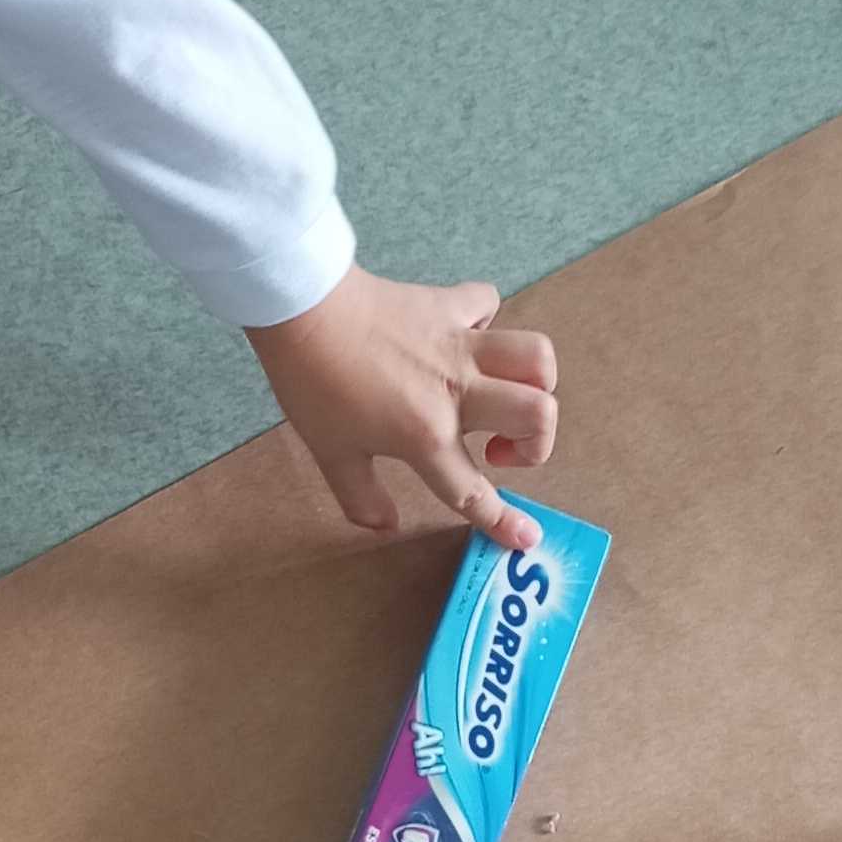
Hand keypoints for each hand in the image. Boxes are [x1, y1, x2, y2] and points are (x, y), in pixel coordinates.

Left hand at [246, 270, 560, 551]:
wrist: (302, 307)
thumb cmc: (312, 383)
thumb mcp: (331, 452)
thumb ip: (362, 497)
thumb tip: (385, 527)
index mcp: (426, 435)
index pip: (473, 491)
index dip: (504, 522)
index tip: (527, 537)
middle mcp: (457, 391)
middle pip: (539, 414)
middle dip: (536, 442)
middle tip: (497, 448)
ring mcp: (458, 344)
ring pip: (537, 356)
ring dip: (535, 381)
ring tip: (505, 393)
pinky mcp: (449, 304)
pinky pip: (489, 304)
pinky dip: (487, 320)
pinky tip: (465, 336)